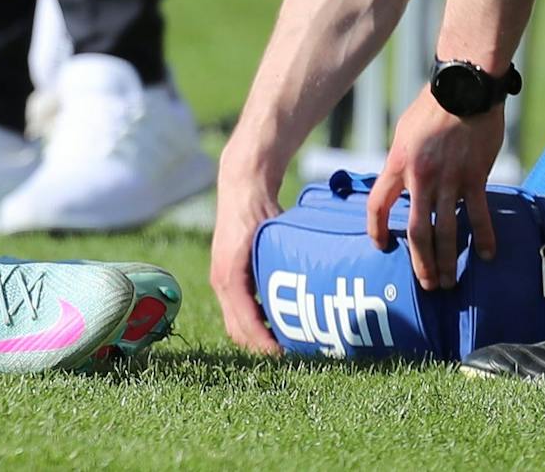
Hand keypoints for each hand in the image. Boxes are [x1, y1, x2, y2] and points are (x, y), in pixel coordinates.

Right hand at [210, 160, 283, 353]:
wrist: (242, 188)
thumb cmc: (260, 210)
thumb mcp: (274, 239)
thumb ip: (288, 263)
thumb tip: (323, 290)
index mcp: (230, 277)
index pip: (245, 323)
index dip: (265, 345)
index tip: (288, 357)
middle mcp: (221, 282)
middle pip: (238, 331)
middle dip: (262, 348)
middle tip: (296, 357)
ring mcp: (221, 279)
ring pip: (236, 323)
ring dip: (257, 337)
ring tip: (289, 346)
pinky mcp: (226, 276)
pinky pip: (237, 310)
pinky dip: (253, 323)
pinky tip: (278, 324)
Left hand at [367, 86, 501, 289]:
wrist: (463, 90)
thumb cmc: (431, 109)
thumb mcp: (403, 134)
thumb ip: (401, 162)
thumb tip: (400, 184)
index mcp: (396, 165)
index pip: (377, 205)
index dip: (377, 229)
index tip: (381, 246)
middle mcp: (420, 177)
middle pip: (416, 230)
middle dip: (419, 261)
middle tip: (426, 285)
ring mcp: (449, 180)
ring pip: (446, 230)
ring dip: (447, 260)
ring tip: (449, 282)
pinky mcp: (475, 177)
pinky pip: (478, 214)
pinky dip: (483, 237)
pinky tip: (485, 256)